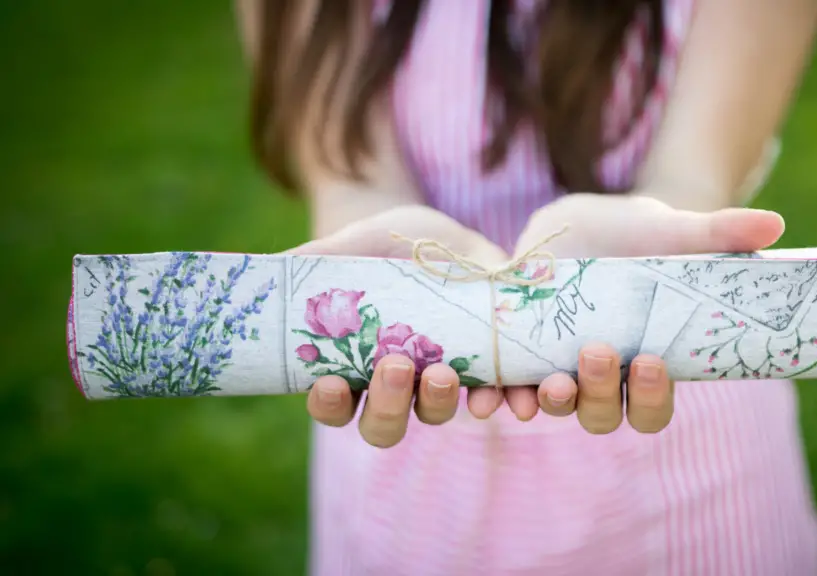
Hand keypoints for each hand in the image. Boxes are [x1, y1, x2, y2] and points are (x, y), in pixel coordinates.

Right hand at [292, 205, 511, 446]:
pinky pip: (494, 396)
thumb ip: (313, 262)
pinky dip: (502, 401)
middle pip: (384, 423)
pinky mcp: (487, 365)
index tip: (327, 381)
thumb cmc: (388, 245)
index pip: (333, 404)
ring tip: (443, 373)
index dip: (327, 403)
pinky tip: (509, 400)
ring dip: (439, 403)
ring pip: (436, 414)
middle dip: (388, 405)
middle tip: (393, 367)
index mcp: (353, 363)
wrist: (449, 233)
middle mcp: (396, 382)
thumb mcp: (353, 245)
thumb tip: (257, 270)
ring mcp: (441, 377)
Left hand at [474, 194, 785, 433]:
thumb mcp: (672, 231)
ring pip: (554, 405)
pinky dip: (497, 394)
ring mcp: (556, 364)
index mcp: (644, 360)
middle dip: (598, 394)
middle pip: (601, 414)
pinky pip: (506, 385)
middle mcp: (600, 374)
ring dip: (550, 402)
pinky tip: (487, 394)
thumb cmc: (638, 236)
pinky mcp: (517, 349)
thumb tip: (776, 226)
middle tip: (597, 352)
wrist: (581, 224)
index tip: (650, 360)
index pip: (652, 404)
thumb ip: (717, 233)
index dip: (650, 396)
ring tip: (547, 384)